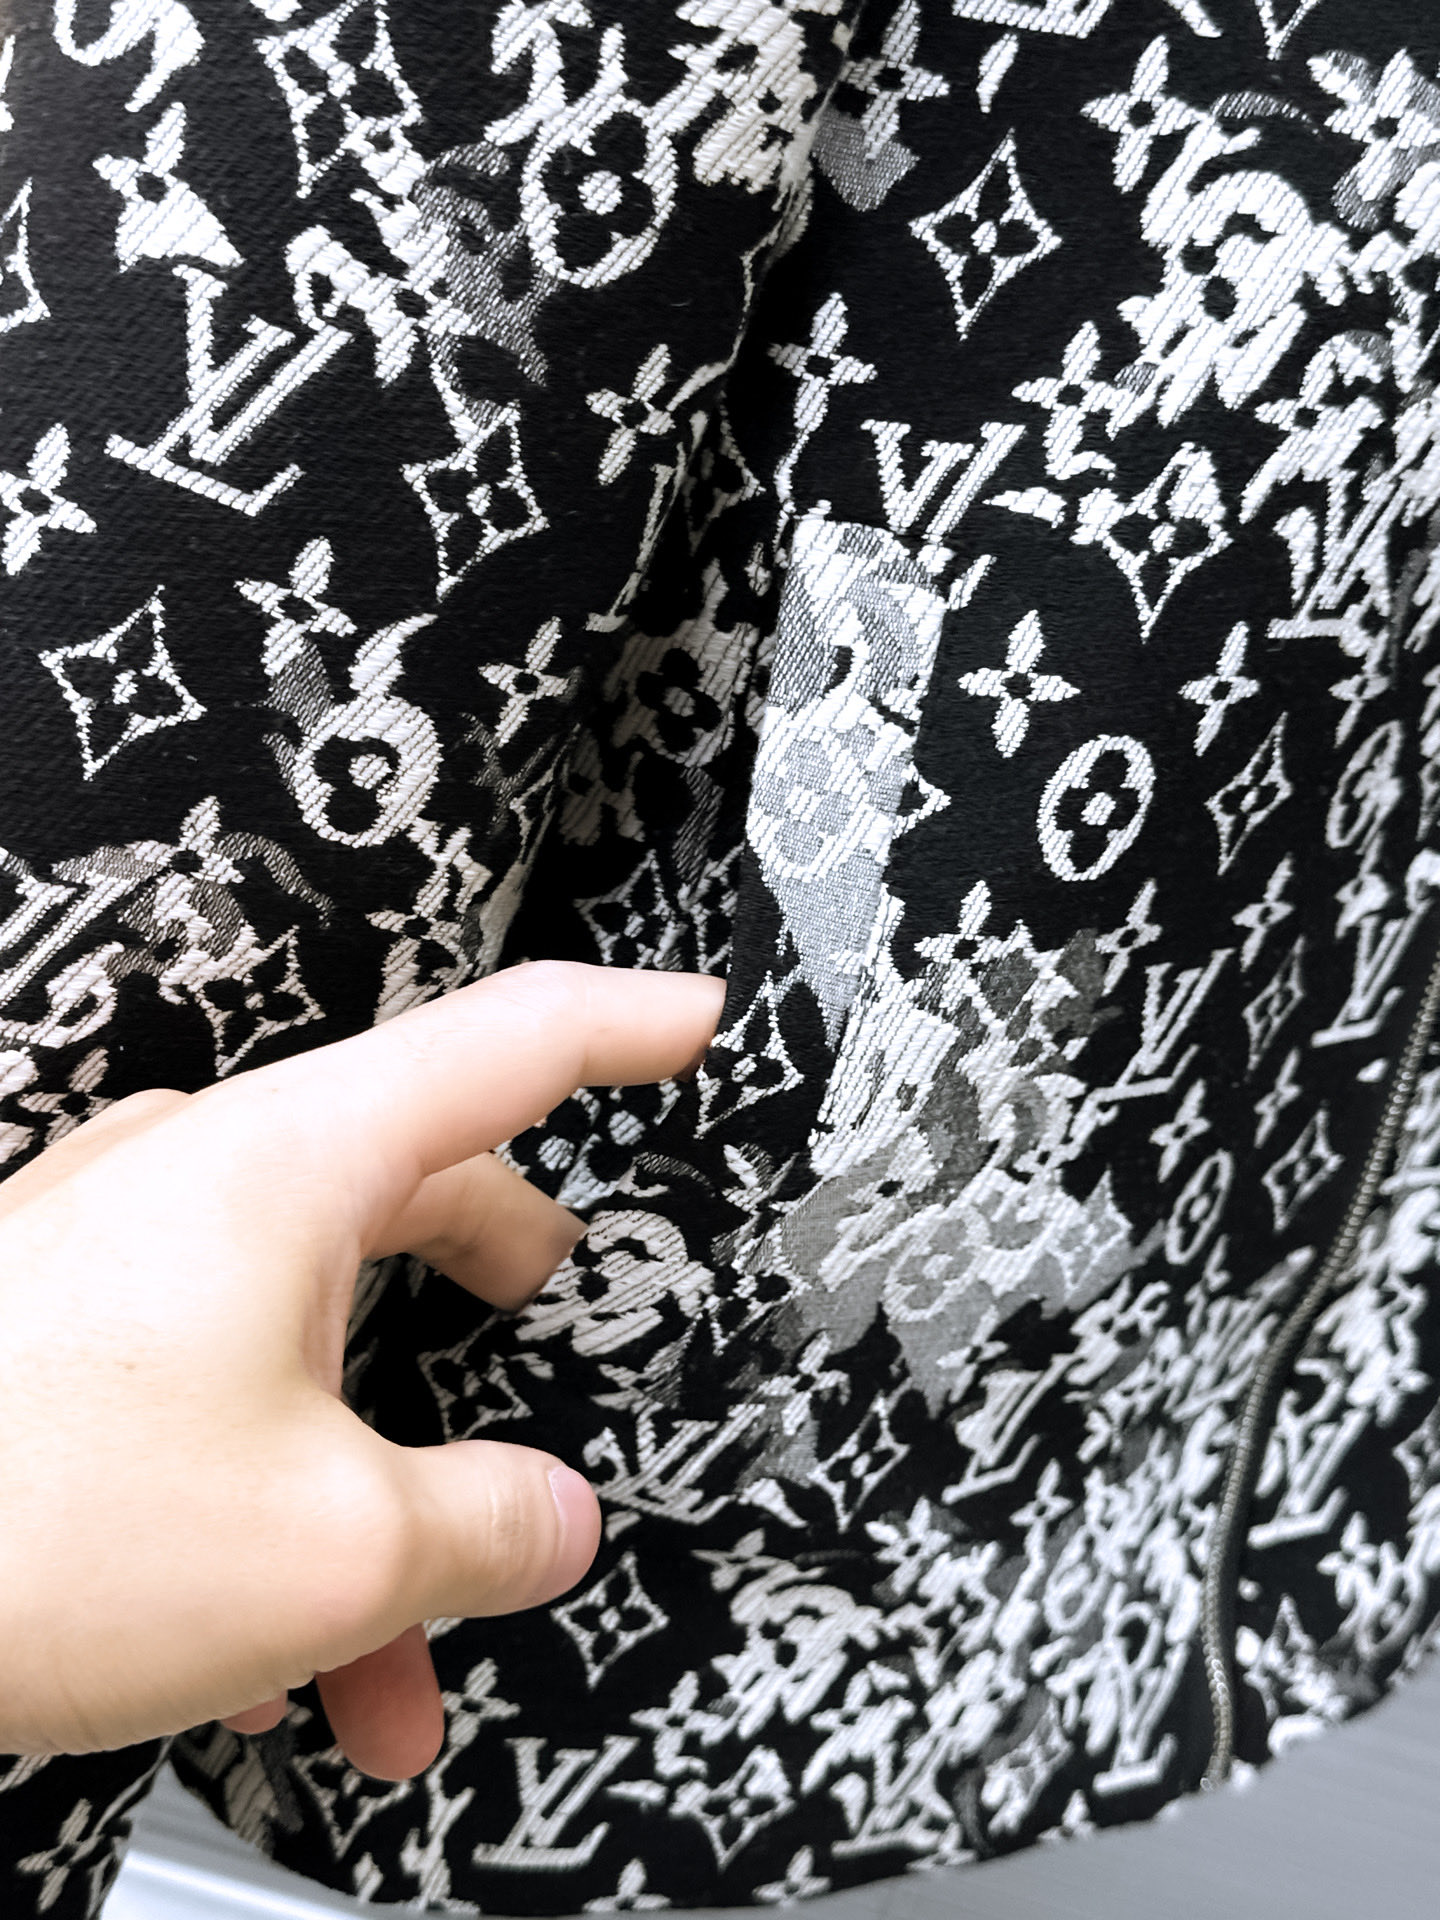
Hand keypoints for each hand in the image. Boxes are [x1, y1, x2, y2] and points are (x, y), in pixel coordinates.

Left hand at [0, 962, 721, 1780]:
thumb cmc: (27, 1516)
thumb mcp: (333, 1547)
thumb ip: (485, 1525)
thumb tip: (545, 1521)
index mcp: (293, 1165)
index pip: (505, 1043)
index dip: (623, 1026)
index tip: (693, 1017)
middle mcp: (206, 1180)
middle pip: (417, 1201)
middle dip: (495, 1322)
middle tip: (551, 1351)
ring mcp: (124, 1249)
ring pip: (313, 1339)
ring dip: (376, 1491)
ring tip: (393, 1660)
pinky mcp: (64, 1332)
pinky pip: (218, 1392)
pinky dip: (279, 1506)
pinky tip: (279, 1655)